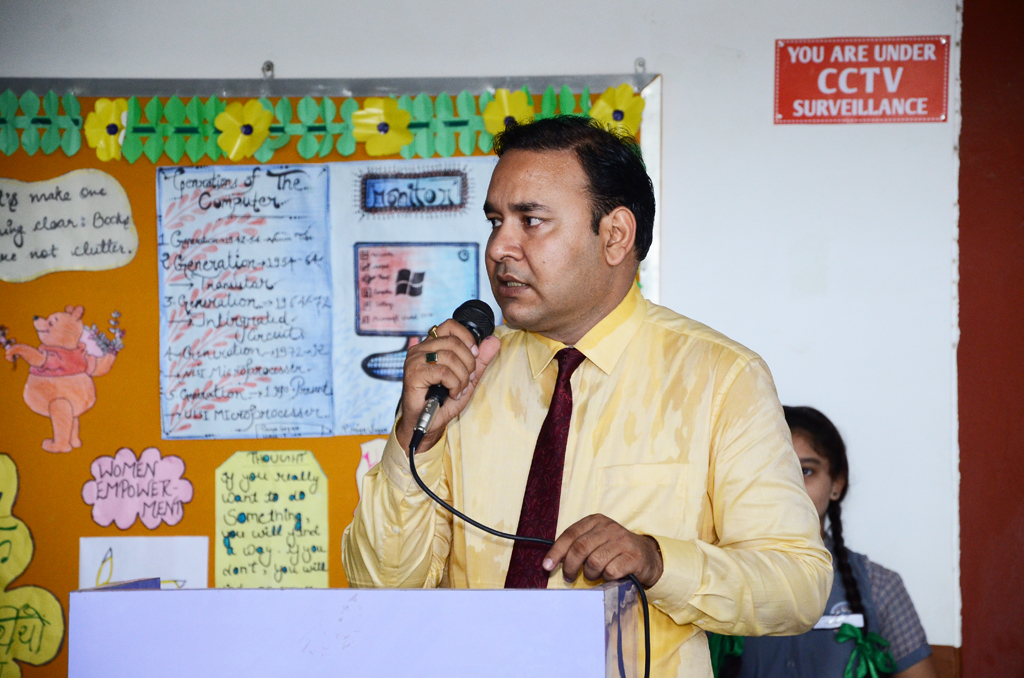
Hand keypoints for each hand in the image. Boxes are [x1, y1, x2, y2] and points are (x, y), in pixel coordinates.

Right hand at [395, 320, 499, 453]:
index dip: (467, 338)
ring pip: (450, 357)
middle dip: (468, 363)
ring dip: (461, 377)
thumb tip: (494, 340)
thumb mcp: (467, 378)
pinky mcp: (413, 373)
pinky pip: (443, 372)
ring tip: (458, 390)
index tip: (474, 356)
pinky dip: (454, 385)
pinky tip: (451, 394)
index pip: (450, 325)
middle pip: (454, 342)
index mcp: (431, 345)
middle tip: (467, 380)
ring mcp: (414, 360)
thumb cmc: (443, 400)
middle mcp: (420, 349)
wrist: (426, 423)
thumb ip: (480, 360)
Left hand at [543, 514, 663, 587]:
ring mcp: (623, 541)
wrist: (647, 555)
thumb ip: (577, 545)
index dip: (556, 551)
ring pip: (594, 561)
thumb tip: (553, 561)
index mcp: (596, 521)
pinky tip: (609, 576)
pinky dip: (606, 578)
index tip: (547, 566)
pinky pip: (611, 571)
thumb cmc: (615, 550)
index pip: (570, 534)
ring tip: (594, 575)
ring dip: (590, 574)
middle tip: (568, 577)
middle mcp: (609, 527)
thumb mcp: (596, 540)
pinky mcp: (633, 557)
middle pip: (580, 548)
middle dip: (570, 566)